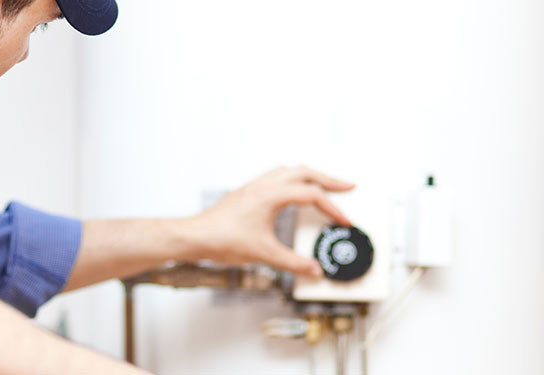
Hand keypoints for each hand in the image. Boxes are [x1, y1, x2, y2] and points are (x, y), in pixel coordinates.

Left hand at [187, 166, 355, 277]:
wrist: (195, 236)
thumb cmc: (222, 239)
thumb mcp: (264, 254)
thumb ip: (293, 263)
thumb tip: (313, 270)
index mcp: (271, 194)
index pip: (312, 195)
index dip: (333, 208)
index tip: (344, 221)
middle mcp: (263, 184)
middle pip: (305, 172)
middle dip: (329, 179)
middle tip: (347, 186)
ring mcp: (254, 186)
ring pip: (289, 170)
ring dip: (310, 176)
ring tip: (325, 186)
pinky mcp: (248, 192)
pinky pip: (277, 176)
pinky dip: (293, 180)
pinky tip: (294, 193)